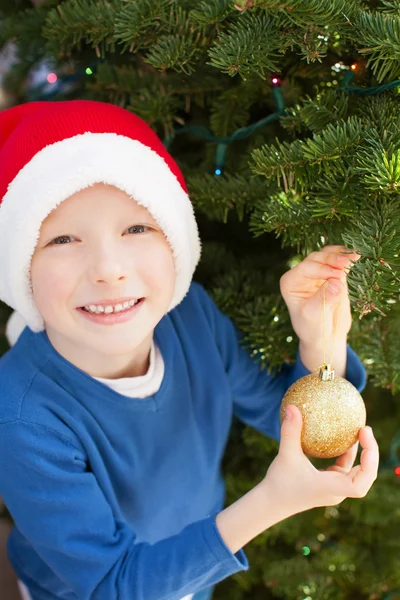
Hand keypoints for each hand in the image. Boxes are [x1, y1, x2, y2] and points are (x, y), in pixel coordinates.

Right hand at [263, 405, 378, 514]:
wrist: (271, 502)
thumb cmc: (279, 482)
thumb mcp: (286, 454)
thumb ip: (290, 431)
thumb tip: (293, 407)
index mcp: (331, 488)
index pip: (361, 482)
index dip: (370, 461)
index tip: (365, 437)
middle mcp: (337, 491)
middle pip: (365, 476)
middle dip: (371, 453)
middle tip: (365, 429)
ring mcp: (334, 488)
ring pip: (357, 472)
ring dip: (362, 453)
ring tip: (360, 431)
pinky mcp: (328, 483)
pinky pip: (344, 468)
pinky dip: (346, 454)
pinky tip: (342, 439)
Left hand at [279, 245, 360, 346]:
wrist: (325, 336)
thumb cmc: (313, 328)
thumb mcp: (314, 315)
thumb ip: (324, 298)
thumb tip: (336, 283)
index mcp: (290, 282)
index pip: (306, 268)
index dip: (322, 269)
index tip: (338, 275)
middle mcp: (301, 274)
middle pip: (317, 258)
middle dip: (332, 260)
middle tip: (348, 263)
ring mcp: (317, 272)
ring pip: (328, 255)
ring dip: (341, 255)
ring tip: (354, 257)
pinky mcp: (332, 273)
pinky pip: (339, 261)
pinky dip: (347, 258)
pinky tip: (356, 257)